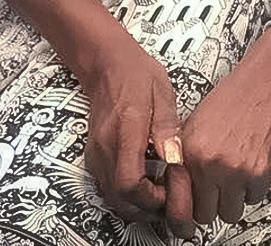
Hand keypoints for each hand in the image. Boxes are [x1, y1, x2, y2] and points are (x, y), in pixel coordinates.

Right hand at [82, 41, 187, 225]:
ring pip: (111, 197)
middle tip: (169, 197)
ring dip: (136, 204)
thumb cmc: (135, 73)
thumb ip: (168, 126)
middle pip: (119, 198)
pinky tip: (145, 182)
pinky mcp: (96, 155)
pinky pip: (107, 186)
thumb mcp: (162, 92)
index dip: (151, 197)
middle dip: (146, 207)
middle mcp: (106, 146)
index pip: (129, 182)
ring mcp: (98, 152)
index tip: (170, 191)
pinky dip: (126, 194)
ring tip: (160, 191)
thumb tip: (175, 156)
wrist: (107, 63)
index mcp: (125, 129)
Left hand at [177, 29, 270, 226]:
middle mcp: (210, 162)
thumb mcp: (197, 120)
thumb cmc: (236, 94)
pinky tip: (251, 164)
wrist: (268, 79)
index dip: (183, 210)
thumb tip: (178, 184)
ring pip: (230, 213)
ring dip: (233, 198)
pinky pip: (254, 198)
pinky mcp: (261, 172)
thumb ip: (186, 154)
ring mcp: (236, 170)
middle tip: (216, 189)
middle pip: (204, 214)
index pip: (178, 203)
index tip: (186, 215)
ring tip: (235, 173)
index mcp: (190, 149)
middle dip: (210, 204)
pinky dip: (254, 188)